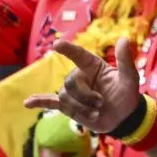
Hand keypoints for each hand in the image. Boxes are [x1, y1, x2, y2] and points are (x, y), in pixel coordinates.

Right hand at [26, 38, 143, 136]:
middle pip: (70, 83)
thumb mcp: (129, 78)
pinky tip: (27, 103)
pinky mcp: (69, 106)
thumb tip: (123, 39)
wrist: (123, 117)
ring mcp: (73, 92)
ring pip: (65, 98)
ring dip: (81, 109)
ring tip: (96, 113)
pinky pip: (50, 102)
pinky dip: (39, 101)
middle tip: (101, 104)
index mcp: (92, 65)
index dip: (68, 49)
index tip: (57, 44)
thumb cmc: (126, 93)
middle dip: (86, 96)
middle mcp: (80, 76)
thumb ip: (125, 60)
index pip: (78, 55)